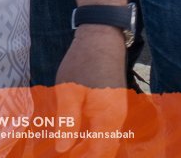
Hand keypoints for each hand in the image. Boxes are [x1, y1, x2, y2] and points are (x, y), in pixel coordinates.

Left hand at [49, 26, 125, 156]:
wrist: (102, 35)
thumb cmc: (83, 62)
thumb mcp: (68, 92)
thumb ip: (67, 123)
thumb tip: (62, 149)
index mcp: (108, 119)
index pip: (97, 153)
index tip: (62, 156)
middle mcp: (118, 119)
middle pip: (104, 150)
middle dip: (85, 155)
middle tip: (64, 152)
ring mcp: (118, 111)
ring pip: (105, 139)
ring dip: (88, 146)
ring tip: (67, 145)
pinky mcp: (114, 103)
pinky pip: (105, 128)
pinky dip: (92, 135)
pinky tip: (76, 131)